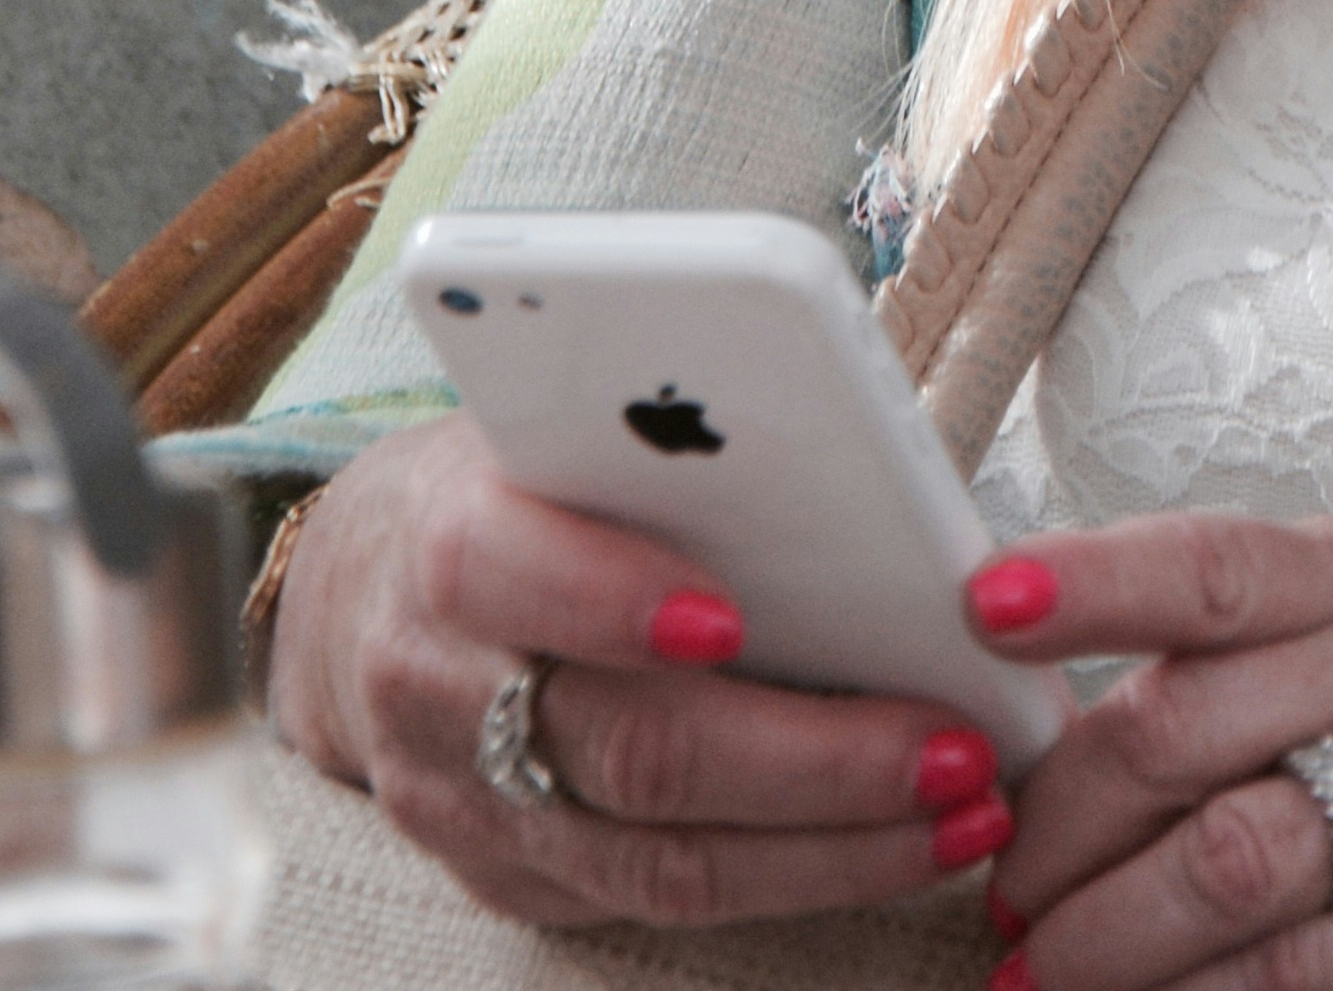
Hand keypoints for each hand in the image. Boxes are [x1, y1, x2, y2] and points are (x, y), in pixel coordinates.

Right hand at [261, 417, 1022, 929]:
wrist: (365, 599)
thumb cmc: (519, 485)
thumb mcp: (563, 427)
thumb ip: (673, 451)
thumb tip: (864, 480)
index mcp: (445, 536)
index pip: (503, 566)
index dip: (612, 596)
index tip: (734, 618)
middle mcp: (435, 683)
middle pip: (622, 745)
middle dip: (808, 760)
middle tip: (953, 746)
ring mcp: (463, 802)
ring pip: (656, 859)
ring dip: (834, 847)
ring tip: (967, 814)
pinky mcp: (510, 879)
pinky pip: (659, 904)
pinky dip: (796, 879)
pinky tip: (900, 847)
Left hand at [973, 513, 1332, 990]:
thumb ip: (1256, 679)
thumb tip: (1054, 732)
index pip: (1211, 561)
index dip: (1083, 584)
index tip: (976, 617)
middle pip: (1181, 729)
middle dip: (1059, 830)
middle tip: (1001, 891)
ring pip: (1230, 857)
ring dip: (1105, 936)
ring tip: (1043, 973)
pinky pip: (1309, 963)